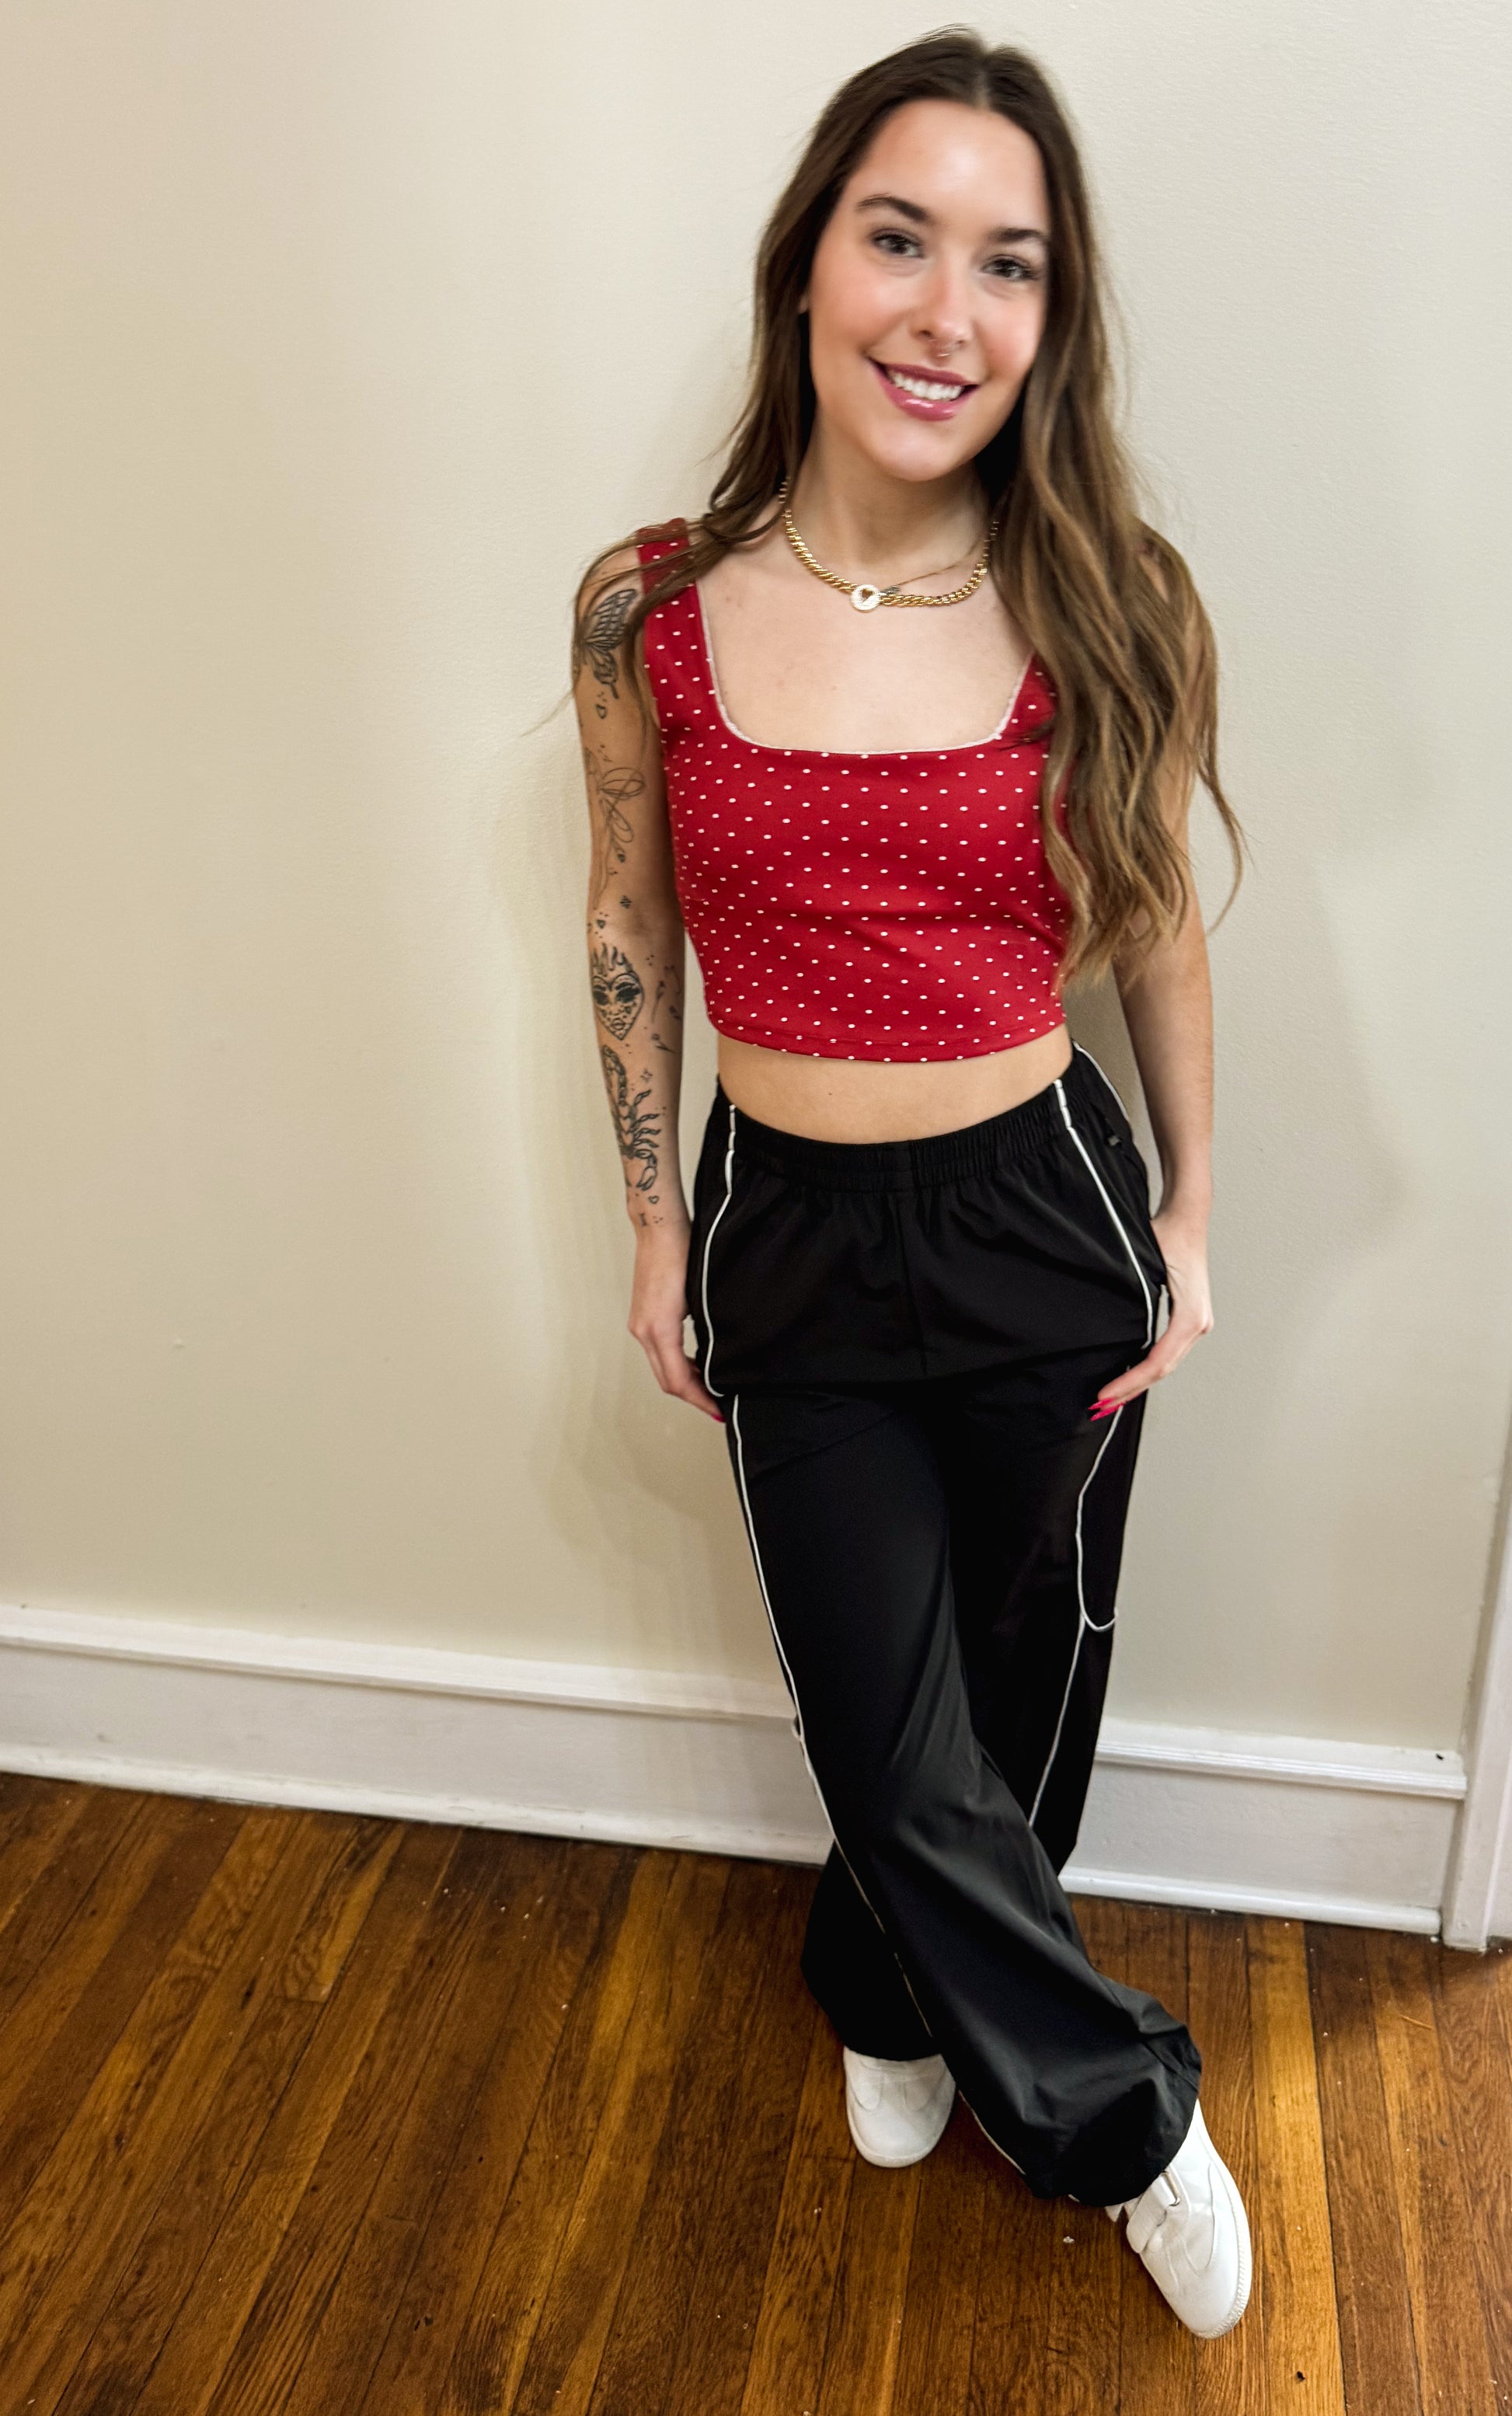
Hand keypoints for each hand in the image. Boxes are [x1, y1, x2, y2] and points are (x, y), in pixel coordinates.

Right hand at [627, 1223, 722, 1420]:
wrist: (659, 1229)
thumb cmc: (683, 1254)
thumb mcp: (699, 1296)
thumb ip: (705, 1331)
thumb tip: (721, 1358)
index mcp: (659, 1330)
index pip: (678, 1381)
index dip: (700, 1400)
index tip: (719, 1410)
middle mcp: (643, 1331)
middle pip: (667, 1381)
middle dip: (693, 1397)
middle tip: (718, 1408)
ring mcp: (639, 1325)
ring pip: (661, 1368)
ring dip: (684, 1382)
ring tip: (710, 1390)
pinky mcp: (641, 1317)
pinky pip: (658, 1352)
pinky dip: (676, 1364)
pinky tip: (695, 1364)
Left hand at [1090, 1202, 1212, 1418]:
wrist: (1186, 1219)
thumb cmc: (1167, 1236)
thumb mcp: (1145, 1264)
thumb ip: (1133, 1296)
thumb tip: (1109, 1328)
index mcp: (1190, 1316)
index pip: (1157, 1361)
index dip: (1129, 1382)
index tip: (1104, 1395)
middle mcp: (1199, 1324)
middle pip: (1162, 1370)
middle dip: (1130, 1390)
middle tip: (1100, 1407)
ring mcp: (1197, 1323)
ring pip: (1166, 1364)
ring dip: (1138, 1382)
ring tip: (1111, 1399)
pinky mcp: (1189, 1320)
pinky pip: (1167, 1352)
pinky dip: (1146, 1368)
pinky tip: (1127, 1376)